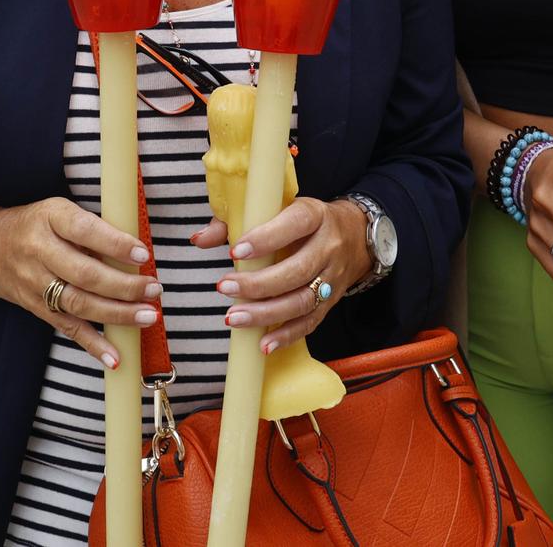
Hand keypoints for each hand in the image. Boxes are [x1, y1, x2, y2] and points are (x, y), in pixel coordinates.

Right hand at [0, 197, 160, 371]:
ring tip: (148, 316)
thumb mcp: (59, 211)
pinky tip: (116, 356)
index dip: (115, 244)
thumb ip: (92, 229)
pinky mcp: (36, 309)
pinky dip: (93, 344)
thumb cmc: (35, 224)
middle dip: (124, 286)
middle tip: (154, 290)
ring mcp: (36, 284)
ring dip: (117, 314)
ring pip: (79, 304)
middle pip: (84, 274)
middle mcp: (40, 252)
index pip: (85, 231)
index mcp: (50, 218)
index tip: (144, 253)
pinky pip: (67, 328)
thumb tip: (136, 253)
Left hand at [189, 197, 369, 351]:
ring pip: (302, 300)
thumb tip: (199, 239)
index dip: (267, 238)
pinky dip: (286, 336)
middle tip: (224, 288)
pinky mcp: (331, 303)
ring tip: (233, 318)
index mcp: (315, 215)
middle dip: (259, 284)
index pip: (295, 224)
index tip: (236, 251)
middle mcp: (328, 247)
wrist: (353, 236)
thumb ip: (235, 221)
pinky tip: (262, 344)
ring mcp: (333, 278)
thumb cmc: (303, 222)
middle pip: (297, 270)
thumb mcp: (276, 209)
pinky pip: (310, 323)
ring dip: (266, 313)